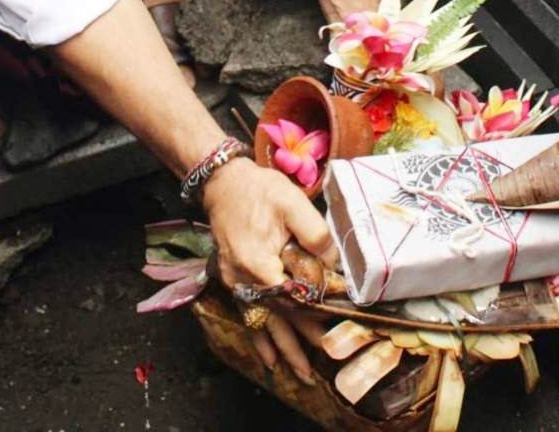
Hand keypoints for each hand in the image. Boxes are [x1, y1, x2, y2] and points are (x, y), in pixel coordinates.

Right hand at [201, 157, 336, 382]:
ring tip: (300, 374)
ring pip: (261, 322)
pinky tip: (268, 359)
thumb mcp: (291, 202)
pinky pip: (248, 315)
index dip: (313, 314)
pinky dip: (259, 338)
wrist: (223, 184)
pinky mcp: (234, 279)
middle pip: (275, 318)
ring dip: (281, 349)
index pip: (291, 297)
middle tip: (318, 369)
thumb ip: (314, 234)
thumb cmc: (258, 190)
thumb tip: (333, 264)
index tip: (335, 328)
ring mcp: (236, 282)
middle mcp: (243, 279)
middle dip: (297, 344)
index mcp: (258, 262)